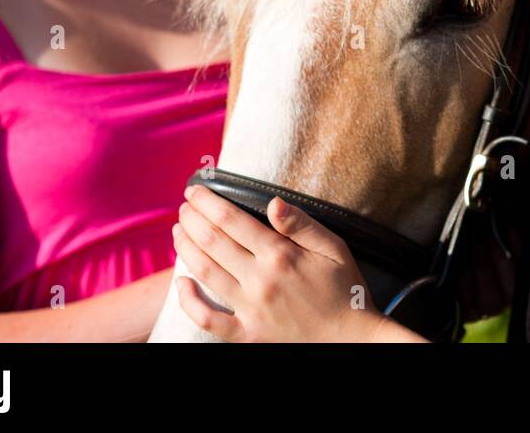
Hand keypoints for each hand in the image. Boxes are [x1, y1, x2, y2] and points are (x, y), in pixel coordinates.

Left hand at [172, 184, 386, 341]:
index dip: (208, 202)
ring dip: (185, 248)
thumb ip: (302, 224)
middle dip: (193, 219)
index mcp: (280, 255)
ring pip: (205, 273)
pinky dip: (188, 302)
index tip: (196, 191)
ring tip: (178, 231)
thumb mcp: (334, 248)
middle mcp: (260, 280)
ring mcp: (250, 309)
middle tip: (184, 206)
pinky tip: (180, 283)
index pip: (232, 220)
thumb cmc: (345, 288)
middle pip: (212, 242)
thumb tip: (273, 202)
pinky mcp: (247, 334)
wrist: (351, 338)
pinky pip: (208, 320)